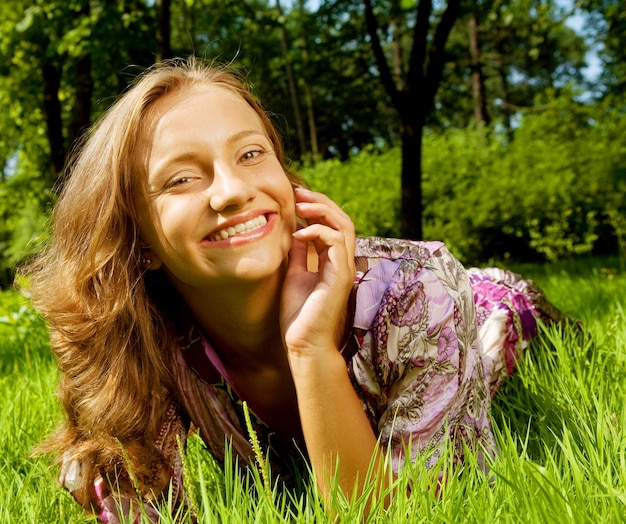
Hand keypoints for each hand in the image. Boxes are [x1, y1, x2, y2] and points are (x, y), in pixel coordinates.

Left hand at [280, 188, 355, 357]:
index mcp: (332, 261)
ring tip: (300, 206)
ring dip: (321, 211)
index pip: (333, 225)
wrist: (303, 343)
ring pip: (343, 227)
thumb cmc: (298, 314)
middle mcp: (342, 262)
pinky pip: (336, 243)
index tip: (296, 197)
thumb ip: (299, 253)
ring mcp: (344, 269)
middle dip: (321, 202)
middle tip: (299, 193)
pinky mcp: (340, 277)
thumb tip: (294, 230)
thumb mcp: (294, 274)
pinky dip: (318, 232)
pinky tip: (298, 233)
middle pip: (342, 220)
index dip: (317, 207)